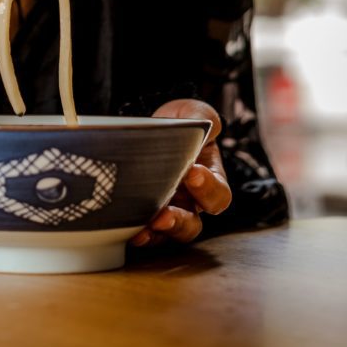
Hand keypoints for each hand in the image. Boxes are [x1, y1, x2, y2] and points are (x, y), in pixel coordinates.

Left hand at [130, 98, 231, 246]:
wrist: (148, 127)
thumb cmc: (178, 123)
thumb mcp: (192, 113)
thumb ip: (202, 117)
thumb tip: (206, 124)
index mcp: (208, 179)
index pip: (218, 195)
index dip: (208, 189)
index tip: (193, 173)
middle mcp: (189, 201)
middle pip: (193, 224)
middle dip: (180, 222)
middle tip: (165, 214)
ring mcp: (167, 209)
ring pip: (168, 233)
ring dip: (157, 232)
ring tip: (146, 227)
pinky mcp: (144, 212)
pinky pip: (144, 231)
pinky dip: (137, 232)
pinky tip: (128, 228)